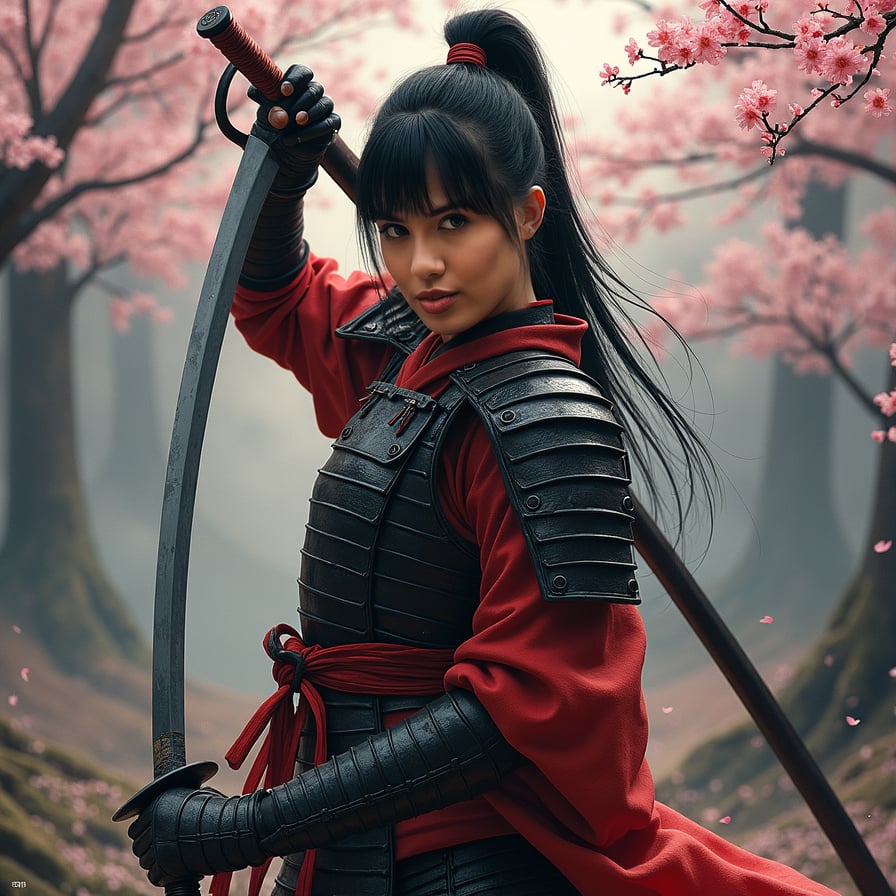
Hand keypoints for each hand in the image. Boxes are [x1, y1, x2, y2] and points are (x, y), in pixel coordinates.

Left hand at [127, 786, 266, 886]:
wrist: (231, 827)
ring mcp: (158, 845)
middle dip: (149, 849)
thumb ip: (177, 803)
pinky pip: (155, 876)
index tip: (155, 837)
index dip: (145, 833)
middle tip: (165, 850)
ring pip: (145, 862)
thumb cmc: (218, 810)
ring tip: (175, 859)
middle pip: (138, 846)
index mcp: (157, 805)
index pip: (135, 828)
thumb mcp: (195, 796)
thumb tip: (169, 808)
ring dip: (157, 862)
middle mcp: (154, 824)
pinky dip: (164, 876)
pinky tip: (177, 869)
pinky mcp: (165, 864)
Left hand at [249, 64, 340, 146]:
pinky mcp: (332, 124)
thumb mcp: (265, 110)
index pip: (302, 72)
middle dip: (299, 101)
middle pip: (313, 89)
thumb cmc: (276, 122)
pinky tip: (297, 137)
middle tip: (286, 113)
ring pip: (323, 105)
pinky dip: (313, 131)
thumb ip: (262, 101)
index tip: (284, 91)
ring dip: (309, 114)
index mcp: (299, 83)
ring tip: (295, 122)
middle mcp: (315, 92)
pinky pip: (328, 124)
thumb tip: (253, 92)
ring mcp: (325, 107)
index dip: (295, 80)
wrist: (287, 146)